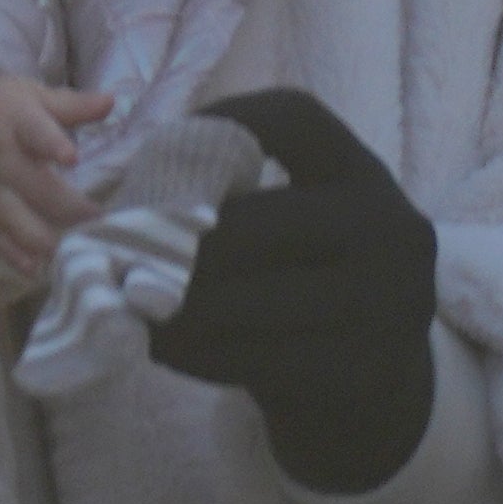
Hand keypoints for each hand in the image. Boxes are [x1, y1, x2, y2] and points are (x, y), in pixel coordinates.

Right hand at [0, 68, 113, 271]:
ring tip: (58, 250)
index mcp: (12, 118)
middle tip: (93, 218)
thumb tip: (111, 102)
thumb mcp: (29, 96)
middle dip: (57, 199)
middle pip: (23, 178)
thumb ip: (70, 105)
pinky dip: (8, 249)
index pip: (33, 129)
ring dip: (31, 232)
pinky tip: (31, 267)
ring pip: (3, 208)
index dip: (49, 142)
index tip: (70, 157)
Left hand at [154, 88, 439, 493]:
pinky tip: (165, 349)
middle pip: (260, 221)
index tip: (160, 151)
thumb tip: (111, 221)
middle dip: (175, 246)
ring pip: (254, 299)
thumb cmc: (303, 288)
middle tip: (116, 264)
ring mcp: (388, 303)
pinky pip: (259, 358)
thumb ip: (229, 206)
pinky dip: (197, 354)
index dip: (218, 121)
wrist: (373, 386)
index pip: (295, 117)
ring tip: (129, 312)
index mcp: (363, 176)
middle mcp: (390, 229)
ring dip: (175, 309)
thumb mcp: (290, 230)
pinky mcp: (367, 370)